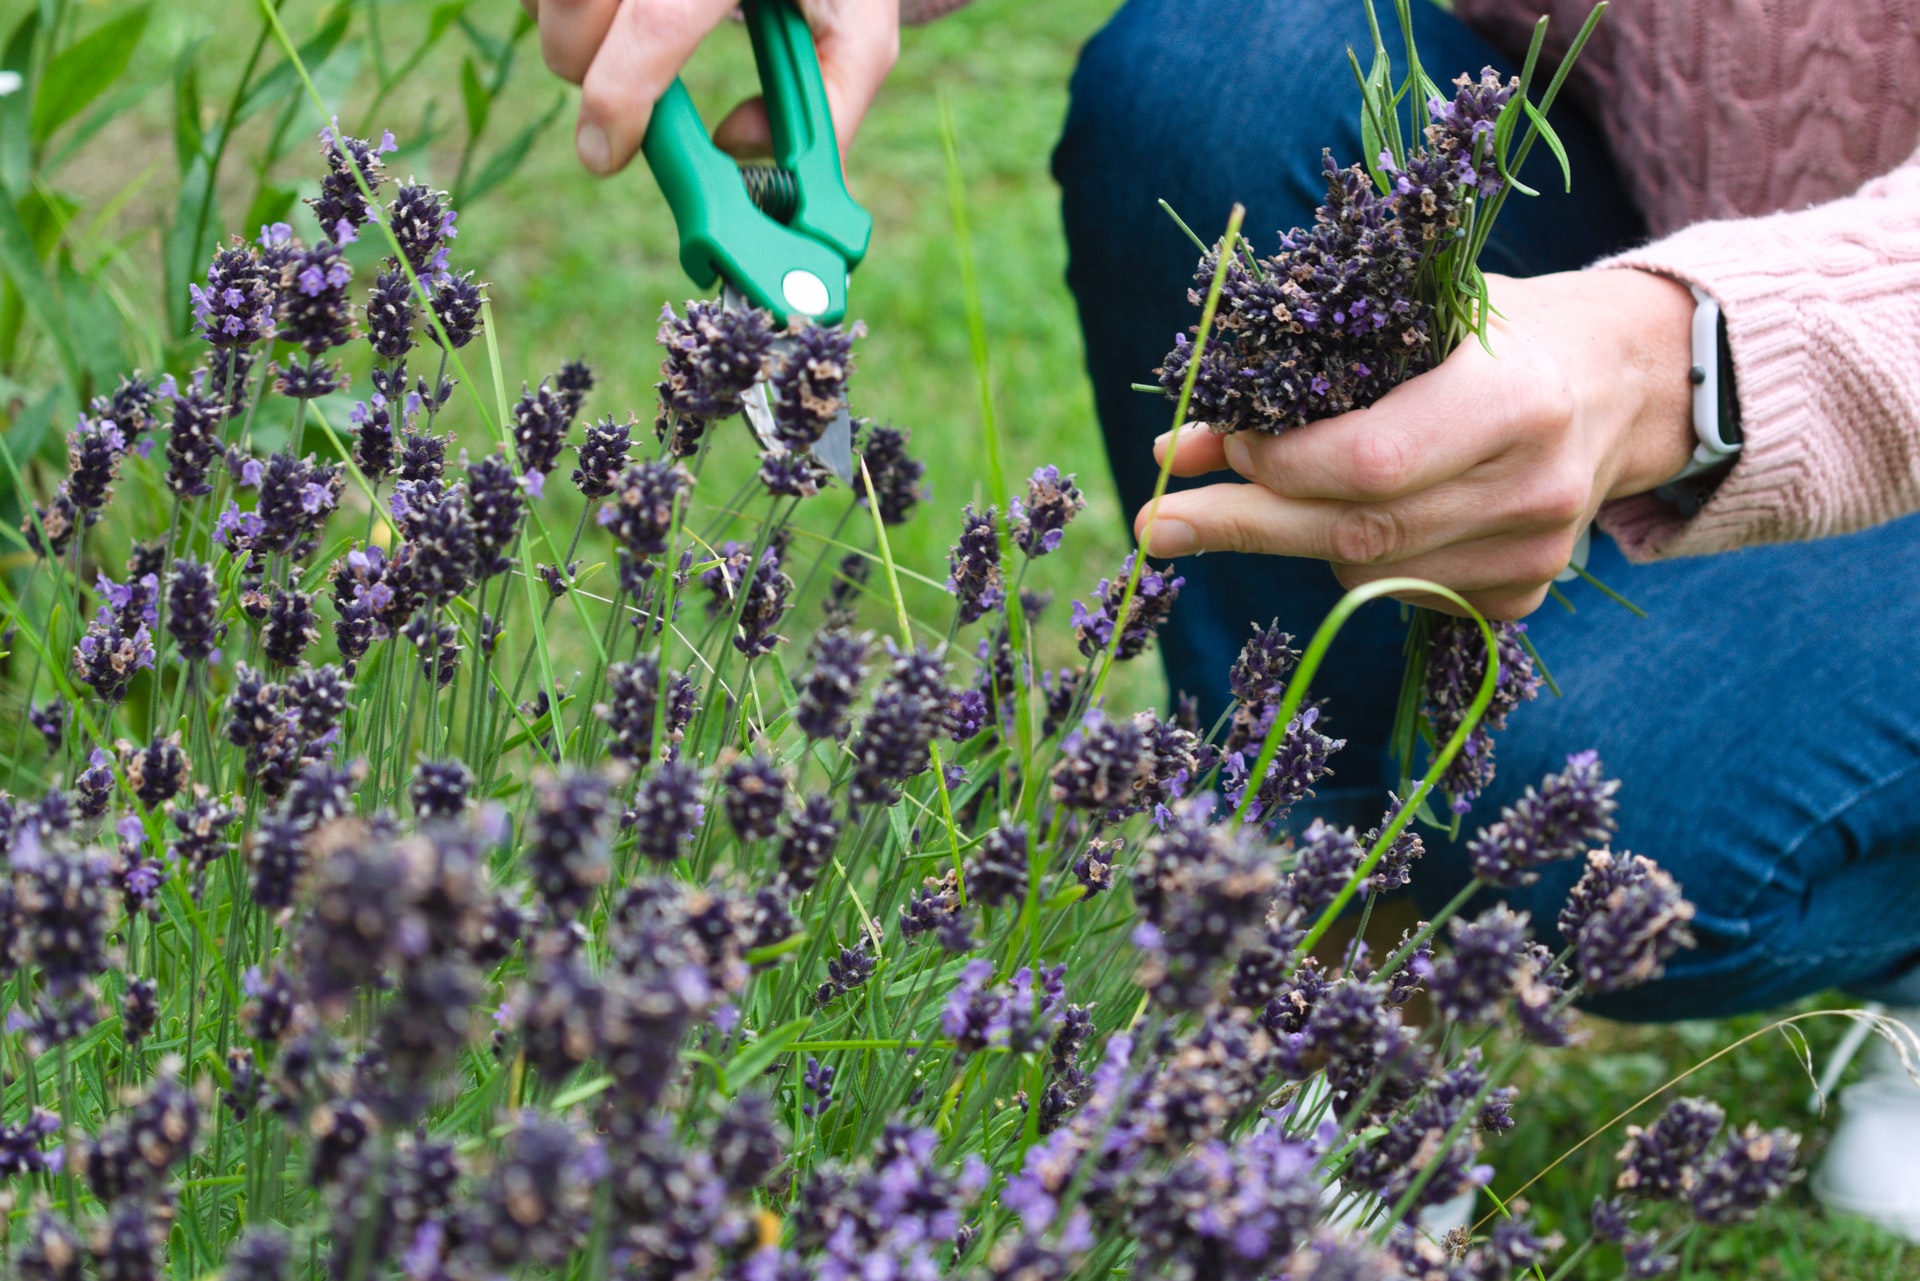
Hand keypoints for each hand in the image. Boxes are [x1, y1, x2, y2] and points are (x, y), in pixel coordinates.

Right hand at [521, 0, 899, 174]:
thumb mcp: (857, 29)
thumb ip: (825, 108)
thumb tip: (736, 150)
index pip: (659, 23)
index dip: (620, 100)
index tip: (605, 154)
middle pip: (576, 5)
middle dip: (583, 69)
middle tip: (621, 96)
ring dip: (566, 32)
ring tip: (622, 40)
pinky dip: (554, 5)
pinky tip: (606, 12)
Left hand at [1134, 269, 1699, 618]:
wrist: (1627, 379)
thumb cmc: (1497, 332)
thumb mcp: (1412, 318)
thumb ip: (1299, 378)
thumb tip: (1178, 449)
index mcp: (1515, 399)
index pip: (1368, 463)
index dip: (1277, 464)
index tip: (1219, 446)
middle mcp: (1533, 488)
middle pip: (1354, 533)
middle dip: (1241, 524)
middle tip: (1156, 524)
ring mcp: (1534, 555)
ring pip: (1364, 572)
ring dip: (1301, 532)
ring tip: (1291, 485)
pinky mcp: (1522, 596)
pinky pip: (1398, 593)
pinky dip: (1359, 557)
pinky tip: (1375, 511)